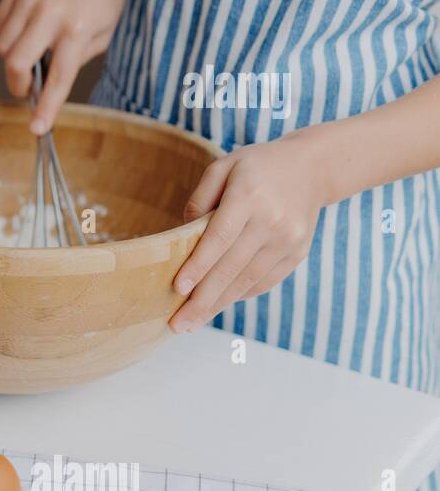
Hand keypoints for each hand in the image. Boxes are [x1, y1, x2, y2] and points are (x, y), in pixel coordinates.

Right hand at [0, 0, 129, 132]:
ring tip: (33, 48)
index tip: (37, 128)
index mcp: (77, 28)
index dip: (46, 108)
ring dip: (14, 58)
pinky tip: (27, 27)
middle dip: (19, 84)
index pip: (57, 78)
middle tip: (29, 86)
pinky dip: (8, 35)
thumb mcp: (104, 32)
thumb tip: (47, 82)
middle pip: (15, 64)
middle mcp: (50, 12)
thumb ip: (75, 59)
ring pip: (2, 47)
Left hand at [169, 134, 330, 332]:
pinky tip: (218, 305)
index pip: (219, 238)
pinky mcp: (296, 253)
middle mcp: (272, 221)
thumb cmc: (257, 168)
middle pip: (232, 267)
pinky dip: (240, 294)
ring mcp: (288, 240)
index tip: (178, 289)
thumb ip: (200, 199)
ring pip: (247, 280)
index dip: (198, 266)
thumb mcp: (223, 167)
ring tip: (192, 322)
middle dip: (202, 299)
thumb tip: (181, 236)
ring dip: (218, 304)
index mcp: (249, 196)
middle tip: (178, 324)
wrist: (312, 168)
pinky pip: (264, 281)